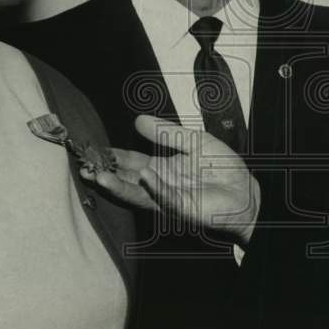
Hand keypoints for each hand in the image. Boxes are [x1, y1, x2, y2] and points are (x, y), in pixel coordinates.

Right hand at [81, 114, 260, 243]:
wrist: (245, 191)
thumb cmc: (221, 167)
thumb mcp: (193, 141)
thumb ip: (166, 133)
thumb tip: (138, 120)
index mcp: (160, 168)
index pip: (129, 162)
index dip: (111, 156)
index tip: (91, 148)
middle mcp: (159, 185)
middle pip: (126, 180)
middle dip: (105, 173)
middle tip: (83, 165)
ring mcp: (168, 199)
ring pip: (138, 193)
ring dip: (118, 185)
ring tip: (99, 176)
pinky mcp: (183, 209)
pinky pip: (166, 198)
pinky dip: (155, 187)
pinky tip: (143, 176)